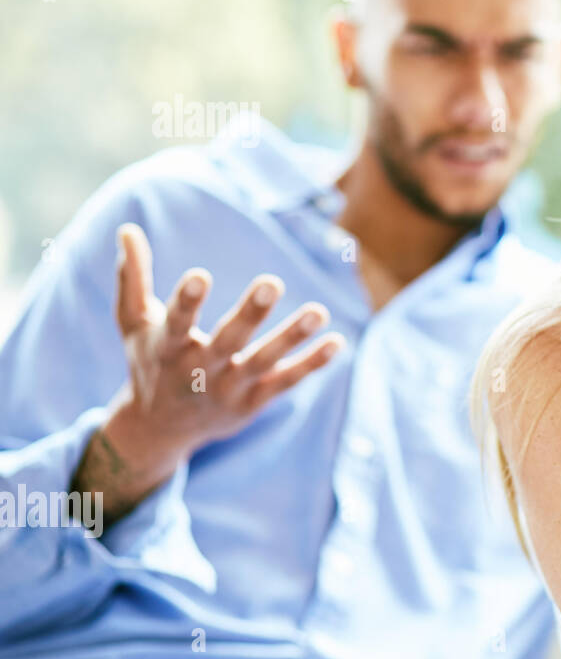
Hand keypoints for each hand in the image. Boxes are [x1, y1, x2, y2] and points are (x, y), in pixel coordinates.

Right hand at [91, 223, 345, 501]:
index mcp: (166, 348)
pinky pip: (286, 382)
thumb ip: (131, 278)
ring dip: (290, 337)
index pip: (175, 323)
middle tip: (272, 281)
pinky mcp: (253, 402)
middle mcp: (199, 370)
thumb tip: (126, 228)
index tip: (199, 275)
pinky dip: (311, 364)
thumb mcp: (133, 323)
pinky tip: (337, 342)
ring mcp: (228, 389)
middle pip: (228, 340)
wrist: (158, 430)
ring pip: (263, 362)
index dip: (186, 302)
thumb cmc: (149, 362)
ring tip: (318, 311)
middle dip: (250, 313)